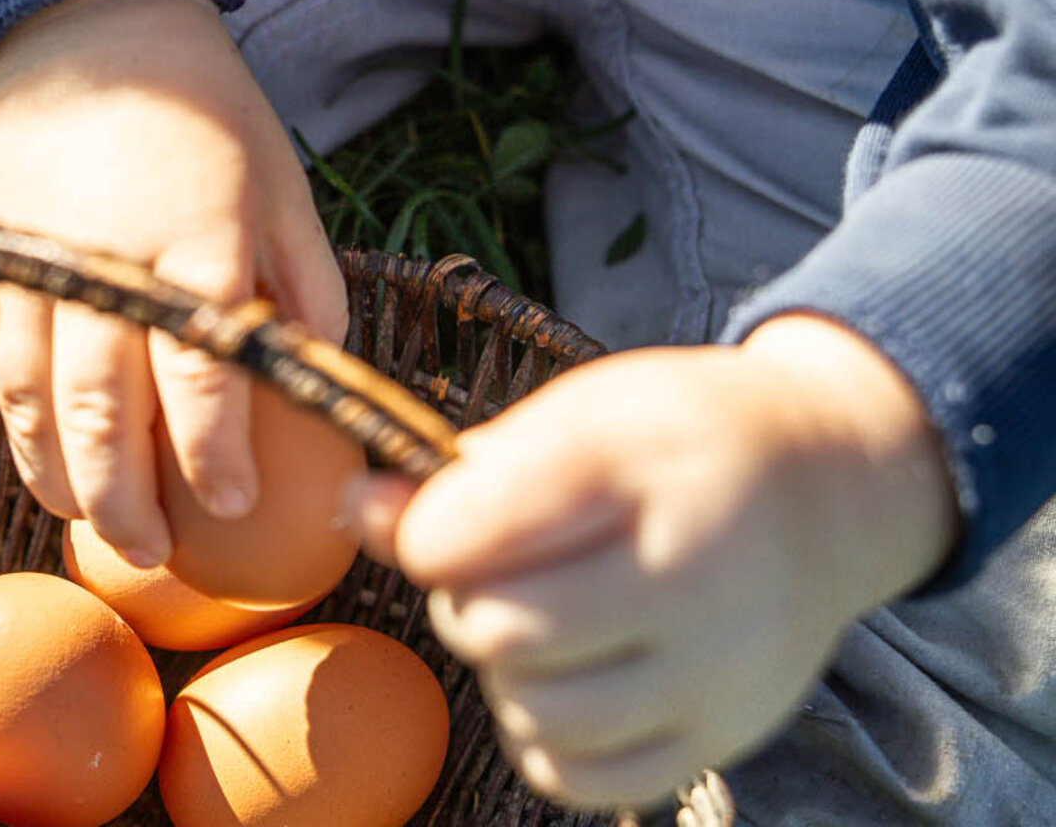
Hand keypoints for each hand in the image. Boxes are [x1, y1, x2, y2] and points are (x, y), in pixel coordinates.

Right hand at [0, 0, 345, 565]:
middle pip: (105, 410)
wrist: (92, 32)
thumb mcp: (284, 189)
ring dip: (64, 479)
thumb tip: (315, 386)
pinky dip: (23, 429)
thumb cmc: (209, 116)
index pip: (201, 376)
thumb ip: (305, 291)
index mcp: (196, 242)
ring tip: (95, 528)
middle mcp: (107, 261)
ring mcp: (39, 264)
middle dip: (128, 499)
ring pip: (37, 402)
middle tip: (155, 553)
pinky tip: (49, 466)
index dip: (215, 456)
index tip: (232, 505)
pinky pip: (2, 366)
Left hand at [349, 313, 957, 808]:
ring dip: (503, 669)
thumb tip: (357, 510)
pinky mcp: (720, 736)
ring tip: (537, 619)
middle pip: (497, 629)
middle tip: (496, 568)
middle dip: (464, 598)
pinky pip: (576, 775)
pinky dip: (543, 735)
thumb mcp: (581, 412)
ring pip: (531, 710)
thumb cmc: (679, 441)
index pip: (473, 529)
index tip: (432, 513)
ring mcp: (717, 671)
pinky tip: (565, 679)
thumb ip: (466, 470)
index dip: (423, 527)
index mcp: (644, 468)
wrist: (829, 489)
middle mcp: (695, 577)